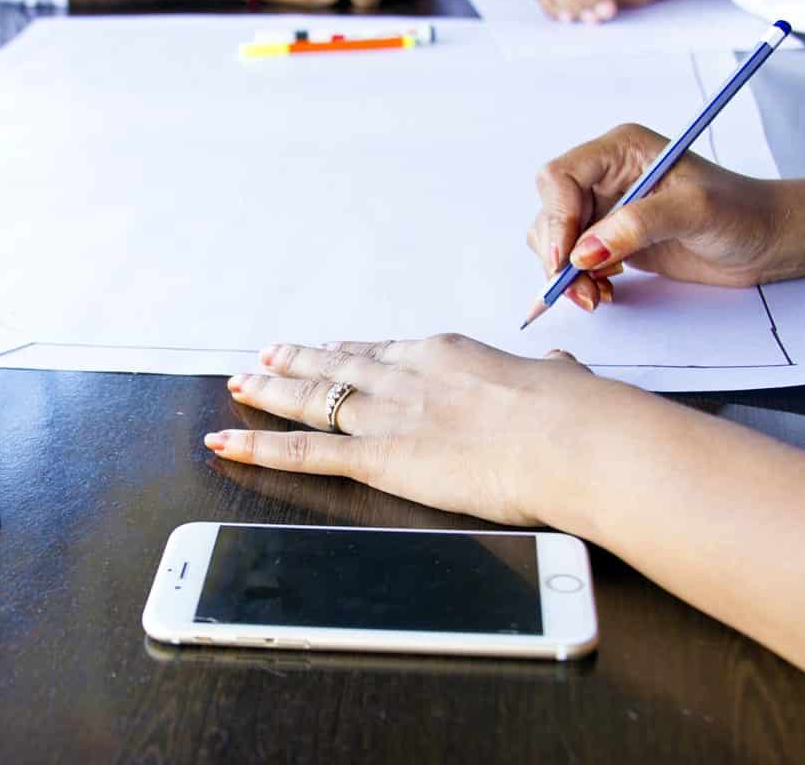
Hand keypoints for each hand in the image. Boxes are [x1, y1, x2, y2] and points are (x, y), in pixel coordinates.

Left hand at [204, 336, 623, 526]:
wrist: (574, 439)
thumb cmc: (576, 415)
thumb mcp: (562, 382)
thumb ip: (548, 376)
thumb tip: (559, 371)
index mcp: (448, 356)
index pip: (384, 352)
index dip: (350, 352)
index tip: (331, 348)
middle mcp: (405, 376)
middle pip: (336, 366)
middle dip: (297, 361)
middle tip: (266, 356)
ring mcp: (386, 413)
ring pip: (310, 399)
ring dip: (268, 393)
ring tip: (239, 385)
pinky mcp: (377, 456)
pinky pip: (302, 450)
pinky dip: (258, 445)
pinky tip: (228, 441)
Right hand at [527, 124, 804, 312]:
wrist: (766, 241)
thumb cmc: (743, 212)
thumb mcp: (694, 211)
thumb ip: (636, 226)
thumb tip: (583, 252)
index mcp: (620, 151)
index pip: (560, 178)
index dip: (556, 217)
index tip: (566, 257)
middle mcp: (605, 176)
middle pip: (550, 212)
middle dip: (557, 254)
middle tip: (579, 288)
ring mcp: (604, 209)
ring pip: (552, 240)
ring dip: (566, 273)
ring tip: (595, 294)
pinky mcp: (607, 240)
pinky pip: (570, 260)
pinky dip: (578, 281)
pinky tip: (603, 291)